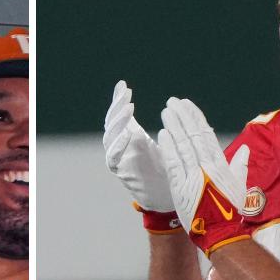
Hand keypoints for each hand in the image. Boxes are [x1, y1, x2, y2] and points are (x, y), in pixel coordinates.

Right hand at [102, 80, 173, 212]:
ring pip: (109, 137)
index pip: (118, 115)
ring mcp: (117, 159)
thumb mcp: (165, 139)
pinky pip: (112, 158)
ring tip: (128, 108)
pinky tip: (129, 132)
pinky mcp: (120, 172)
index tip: (124, 85)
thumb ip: (164, 124)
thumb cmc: (165, 165)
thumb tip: (170, 104)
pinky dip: (118, 145)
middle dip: (117, 108)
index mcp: (128, 136)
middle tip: (126, 94)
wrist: (166, 195)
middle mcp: (119, 146)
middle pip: (111, 124)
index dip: (118, 100)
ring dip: (118, 122)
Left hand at [157, 97, 249, 254]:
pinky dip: (168, 147)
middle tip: (172, 102)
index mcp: (220, 164)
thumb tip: (245, 149)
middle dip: (181, 117)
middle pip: (192, 135)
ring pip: (181, 145)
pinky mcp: (180, 186)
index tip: (187, 105)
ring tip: (165, 112)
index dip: (195, 118)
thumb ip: (240, 165)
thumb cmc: (229, 210)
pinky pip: (173, 162)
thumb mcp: (239, 186)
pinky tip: (163, 134)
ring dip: (173, 127)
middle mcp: (206, 166)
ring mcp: (192, 175)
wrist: (219, 233)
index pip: (206, 134)